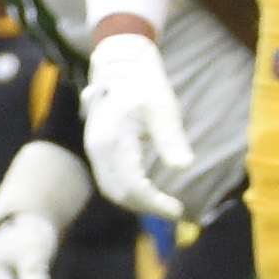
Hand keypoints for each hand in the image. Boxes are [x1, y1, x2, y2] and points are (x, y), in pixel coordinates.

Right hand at [80, 27, 197, 217]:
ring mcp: (94, 150)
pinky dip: (128, 191)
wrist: (120, 67)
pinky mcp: (97, 150)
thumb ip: (171, 139)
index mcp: (114, 141)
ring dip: (136, 201)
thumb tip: (184, 167)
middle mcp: (98, 149)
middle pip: (118, 193)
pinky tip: (148, 190)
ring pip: (110, 189)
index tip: (178, 210)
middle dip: (146, 206)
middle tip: (175, 211)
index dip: (155, 203)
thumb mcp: (163, 109)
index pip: (132, 186)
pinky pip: (109, 180)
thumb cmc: (145, 86)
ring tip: (163, 203)